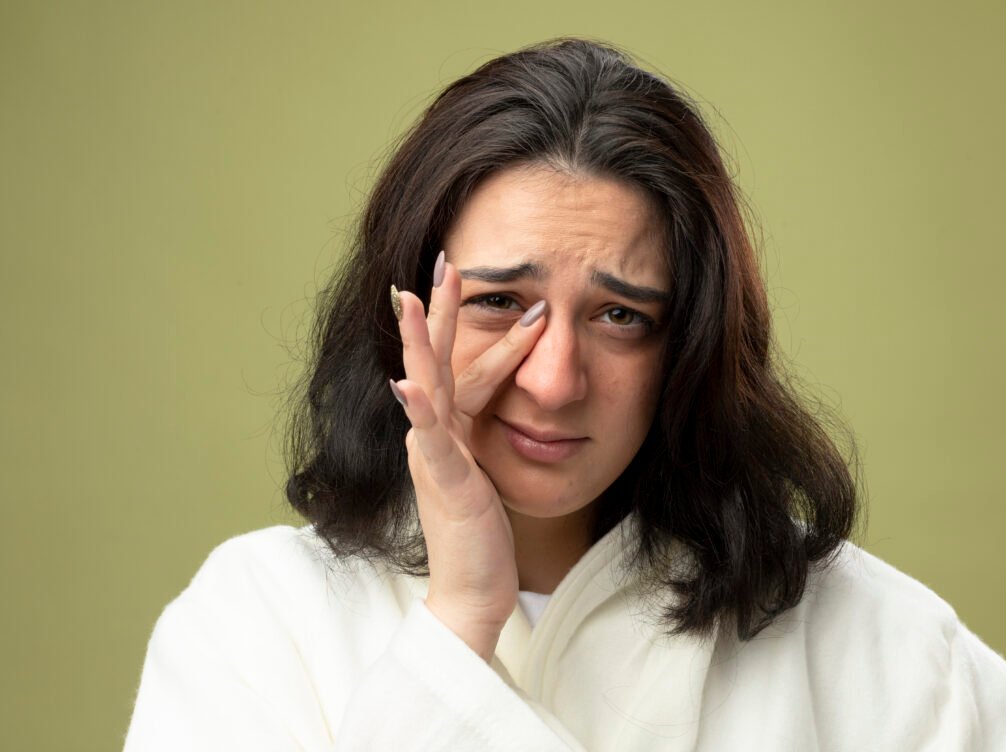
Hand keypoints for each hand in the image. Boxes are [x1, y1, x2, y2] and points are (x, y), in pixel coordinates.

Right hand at [390, 255, 546, 660]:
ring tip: (409, 299)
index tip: (466, 278)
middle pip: (435, 361)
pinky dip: (419, 410)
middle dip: (438, 311)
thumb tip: (498, 408)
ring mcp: (434, 456)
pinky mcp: (445, 483)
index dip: (459, 323)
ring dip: (419, 343)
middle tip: (444, 261)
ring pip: (427, 388)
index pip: (454, 365)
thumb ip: (481, 439)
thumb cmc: (480, 535)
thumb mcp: (484, 472)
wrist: (471, 592)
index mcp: (448, 431)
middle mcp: (434, 436)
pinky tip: (409, 384)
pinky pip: (432, 441)